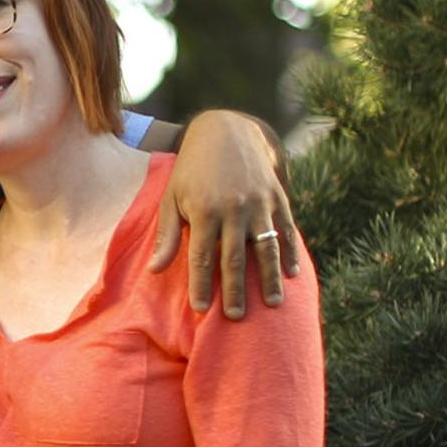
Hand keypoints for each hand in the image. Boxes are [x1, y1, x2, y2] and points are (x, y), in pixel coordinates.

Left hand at [147, 110, 300, 318]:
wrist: (226, 129)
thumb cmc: (191, 169)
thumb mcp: (172, 197)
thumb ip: (167, 235)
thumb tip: (154, 271)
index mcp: (204, 212)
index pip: (201, 258)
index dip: (201, 285)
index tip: (201, 310)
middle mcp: (234, 209)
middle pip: (234, 259)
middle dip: (234, 291)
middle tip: (235, 317)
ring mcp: (259, 203)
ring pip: (265, 248)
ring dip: (269, 279)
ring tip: (271, 305)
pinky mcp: (277, 196)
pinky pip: (286, 228)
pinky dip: (290, 251)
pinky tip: (293, 273)